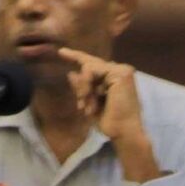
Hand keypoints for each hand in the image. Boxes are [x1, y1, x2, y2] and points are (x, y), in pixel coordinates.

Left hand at [60, 50, 160, 181]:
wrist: (123, 132)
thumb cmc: (109, 121)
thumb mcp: (89, 103)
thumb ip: (81, 88)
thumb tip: (70, 73)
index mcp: (114, 77)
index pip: (93, 64)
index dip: (76, 56)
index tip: (61, 52)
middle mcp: (119, 70)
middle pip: (89, 63)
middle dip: (81, 84)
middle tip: (81, 103)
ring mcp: (122, 70)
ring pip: (88, 67)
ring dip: (83, 88)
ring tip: (87, 105)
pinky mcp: (121, 73)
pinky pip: (91, 70)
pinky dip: (86, 85)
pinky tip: (91, 99)